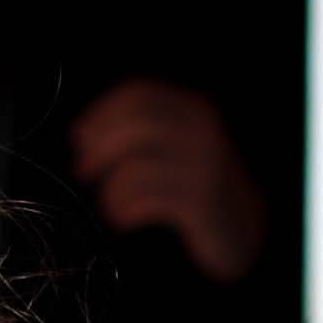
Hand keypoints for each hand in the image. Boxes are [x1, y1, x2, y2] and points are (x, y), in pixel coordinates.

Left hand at [70, 81, 267, 283]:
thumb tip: (83, 134)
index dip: (102, 113)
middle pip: (137, 124)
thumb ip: (141, 131)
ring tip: (109, 204)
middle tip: (83, 170)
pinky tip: (122, 219)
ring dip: (111, 190)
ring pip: (137, 167)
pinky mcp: (201, 203)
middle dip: (100, 147)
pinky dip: (124, 211)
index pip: (140, 95)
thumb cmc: (197, 184)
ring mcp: (204, 167)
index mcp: (194, 110)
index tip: (79, 136)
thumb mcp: (178, 146)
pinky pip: (147, 201)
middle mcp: (203, 132)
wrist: (243, 227)